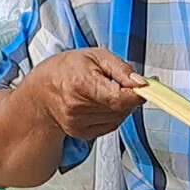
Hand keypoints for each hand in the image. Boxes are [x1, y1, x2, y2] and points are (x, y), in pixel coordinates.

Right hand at [22, 49, 146, 139]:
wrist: (41, 91)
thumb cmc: (67, 69)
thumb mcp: (96, 56)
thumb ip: (122, 69)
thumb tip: (143, 83)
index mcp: (81, 84)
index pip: (119, 98)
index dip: (137, 95)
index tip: (148, 88)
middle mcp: (78, 108)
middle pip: (121, 108)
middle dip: (130, 96)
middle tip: (126, 83)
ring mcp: (79, 123)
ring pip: (119, 118)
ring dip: (121, 106)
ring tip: (107, 90)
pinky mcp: (81, 133)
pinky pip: (111, 125)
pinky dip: (114, 114)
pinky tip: (102, 103)